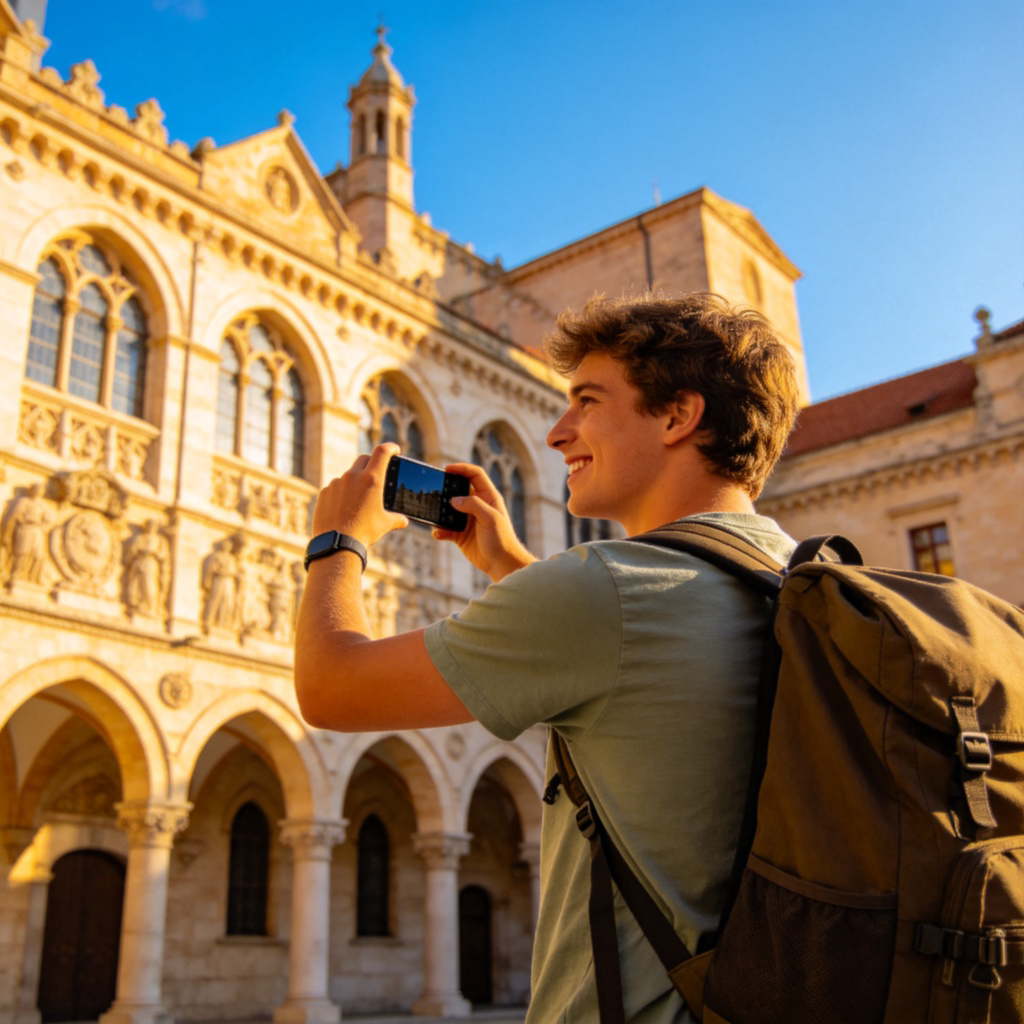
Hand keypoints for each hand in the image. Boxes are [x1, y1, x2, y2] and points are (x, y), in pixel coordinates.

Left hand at [311, 443, 407, 546]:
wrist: (337, 544)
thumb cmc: (364, 532)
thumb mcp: (384, 524)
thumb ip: (396, 519)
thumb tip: (404, 521)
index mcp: (372, 479)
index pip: (382, 452)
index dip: (390, 447)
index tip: (394, 450)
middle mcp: (353, 476)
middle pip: (364, 459)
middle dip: (372, 462)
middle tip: (376, 472)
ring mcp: (336, 483)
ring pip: (348, 475)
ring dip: (355, 481)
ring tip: (358, 499)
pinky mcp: (324, 492)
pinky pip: (335, 487)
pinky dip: (341, 493)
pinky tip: (344, 508)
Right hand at [433, 462, 534, 580]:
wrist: (502, 564)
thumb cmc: (502, 539)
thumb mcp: (490, 518)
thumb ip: (473, 505)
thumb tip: (453, 500)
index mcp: (488, 497)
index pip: (475, 475)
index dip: (462, 468)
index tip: (447, 469)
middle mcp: (477, 506)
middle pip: (458, 490)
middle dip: (446, 489)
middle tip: (435, 490)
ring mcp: (467, 520)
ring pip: (449, 510)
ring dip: (440, 512)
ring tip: (433, 513)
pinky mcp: (460, 534)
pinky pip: (446, 529)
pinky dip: (440, 530)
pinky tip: (438, 533)